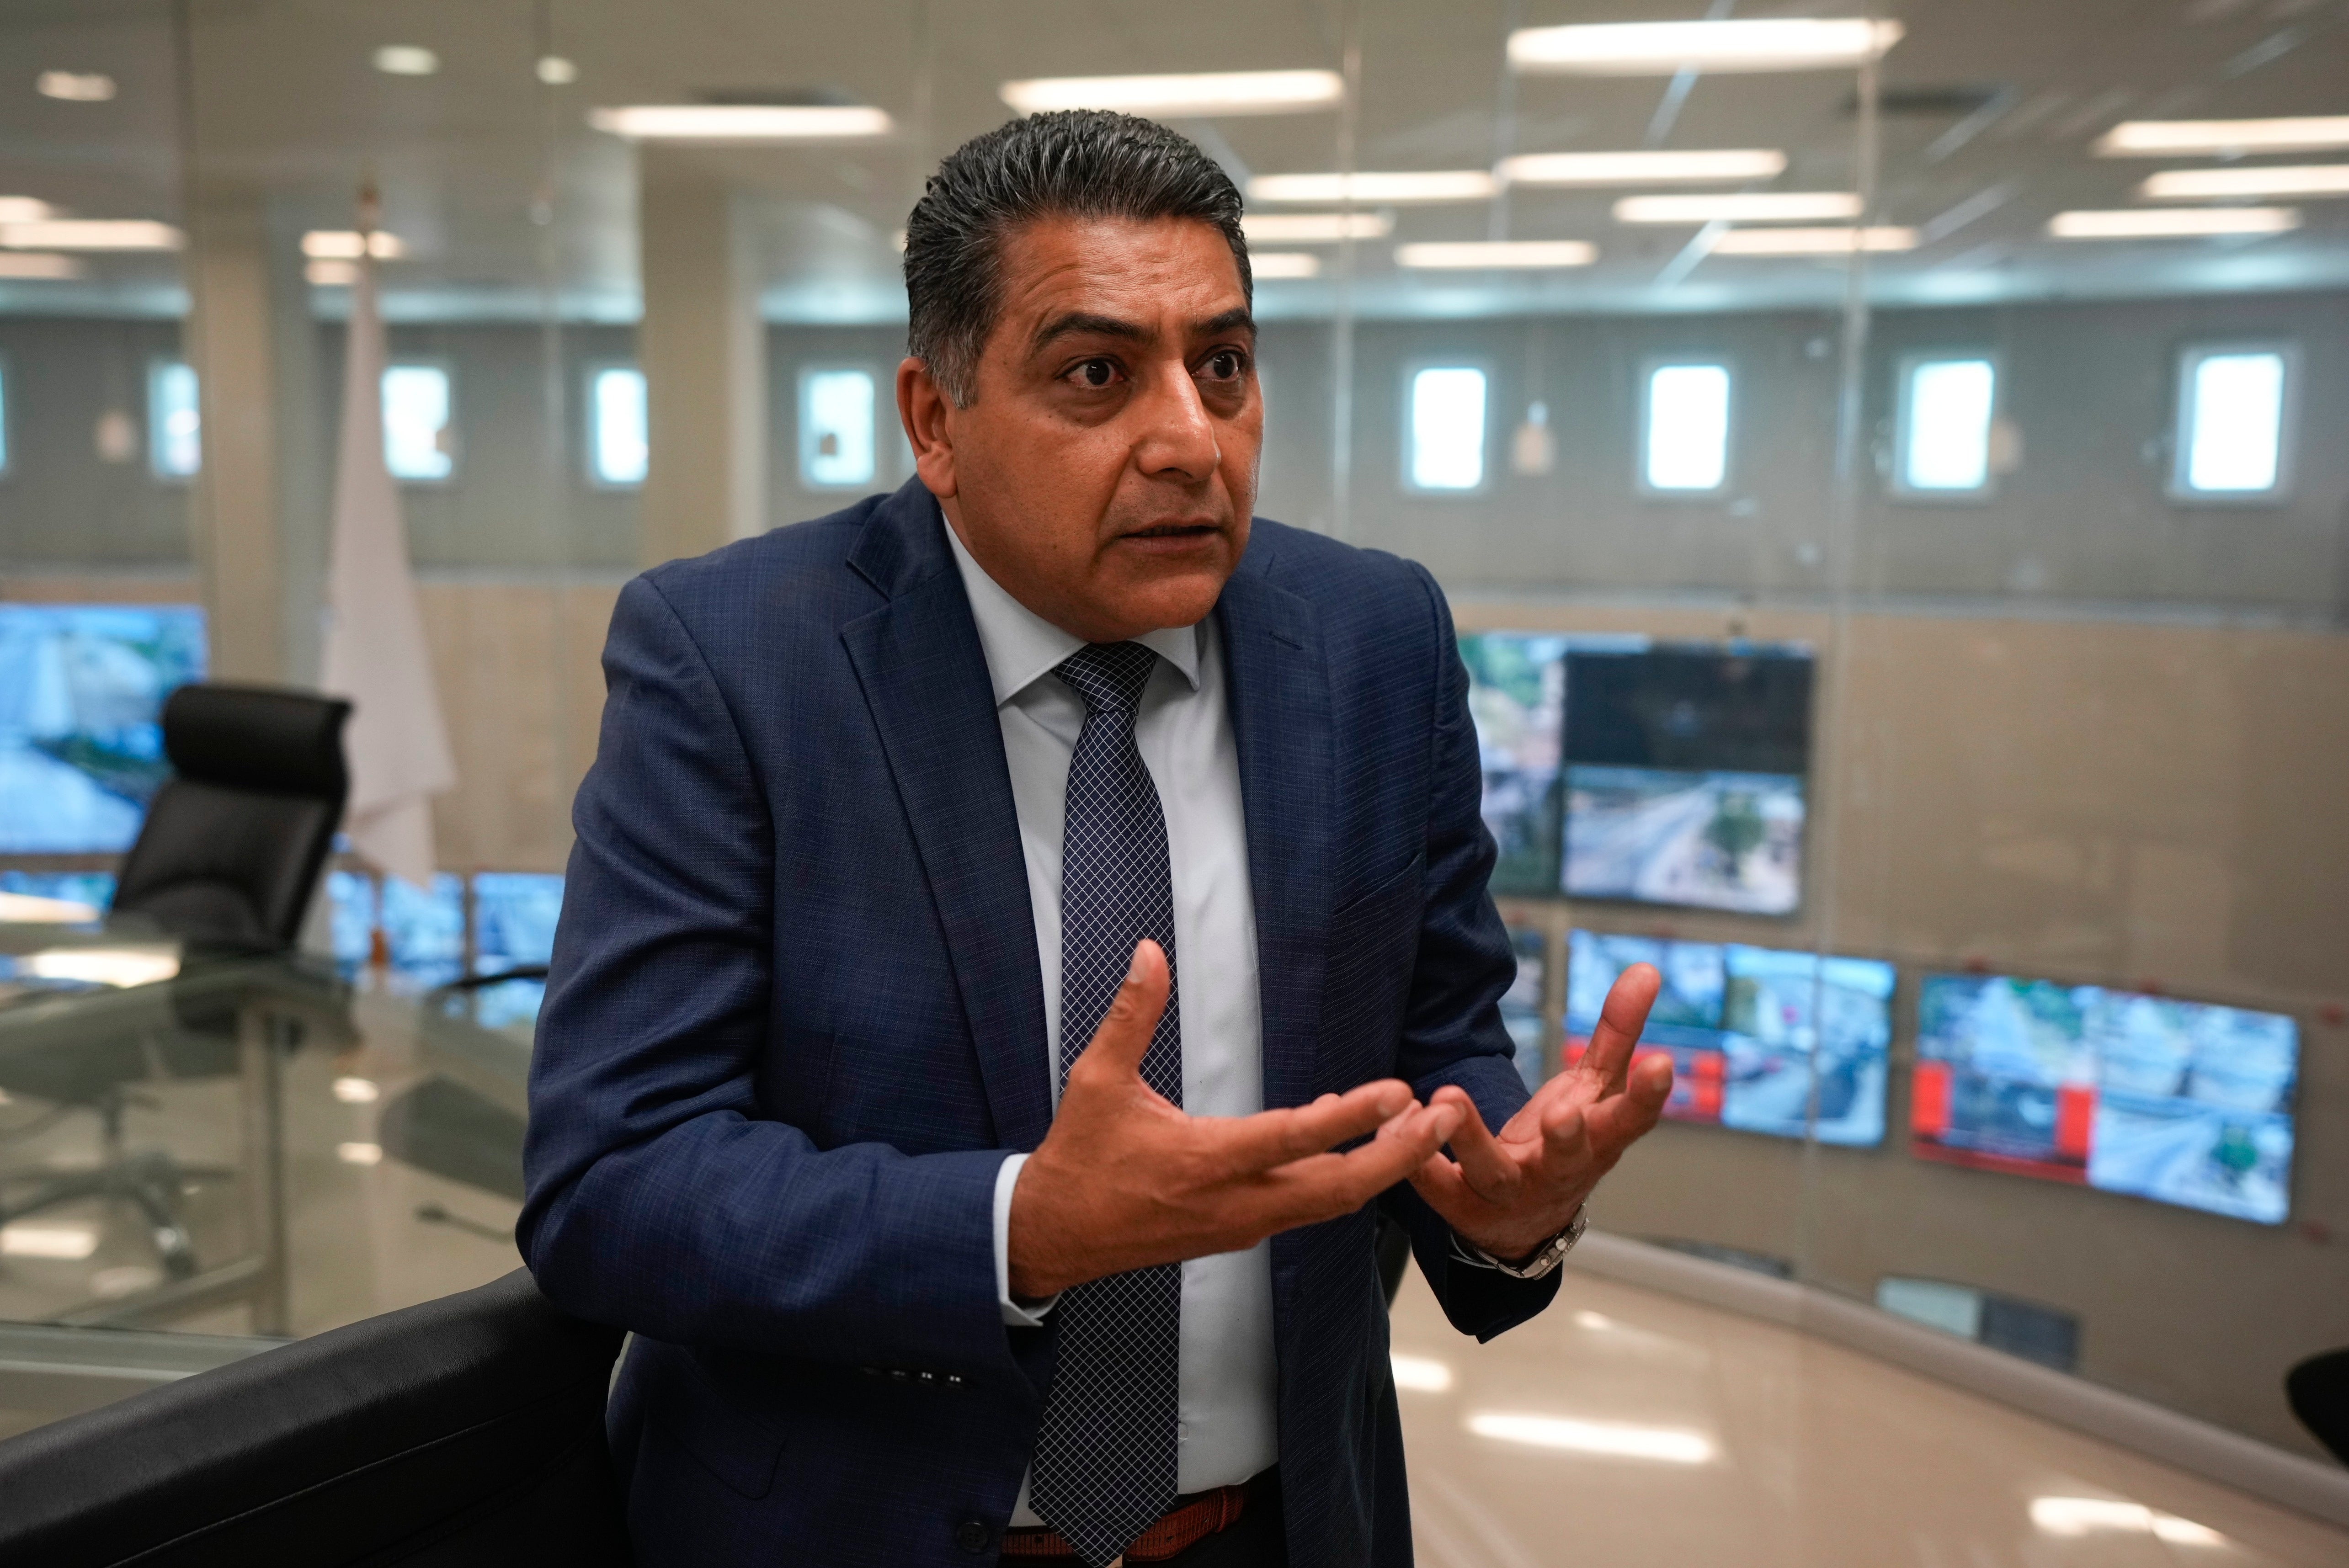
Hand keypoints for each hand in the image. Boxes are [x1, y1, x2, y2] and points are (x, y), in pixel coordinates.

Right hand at [1009, 940, 1463, 1298]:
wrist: (1056, 1235)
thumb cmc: (1080, 1157)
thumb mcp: (1096, 1079)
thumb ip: (1132, 1015)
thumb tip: (1149, 952)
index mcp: (1204, 1161)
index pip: (1292, 1140)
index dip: (1349, 1117)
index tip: (1397, 1093)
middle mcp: (1235, 1203)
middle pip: (1338, 1188)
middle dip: (1398, 1155)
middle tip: (1443, 1117)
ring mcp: (1242, 1226)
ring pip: (1330, 1204)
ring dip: (1381, 1168)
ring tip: (1421, 1129)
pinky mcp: (1241, 1235)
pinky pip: (1308, 1210)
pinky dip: (1346, 1181)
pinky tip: (1365, 1148)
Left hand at [1408, 963, 1672, 1261]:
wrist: (1525, 1224)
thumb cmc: (1569, 1144)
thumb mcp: (1594, 1090)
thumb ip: (1615, 1033)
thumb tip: (1645, 970)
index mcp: (1598, 1141)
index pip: (1631, 1120)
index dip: (1648, 1095)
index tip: (1660, 1063)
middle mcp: (1560, 1171)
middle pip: (1570, 1158)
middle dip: (1569, 1138)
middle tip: (1563, 1116)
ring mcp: (1511, 1192)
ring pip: (1493, 1170)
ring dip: (1471, 1138)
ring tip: (1447, 1098)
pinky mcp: (1464, 1206)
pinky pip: (1438, 1186)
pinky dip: (1419, 1164)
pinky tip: (1396, 1131)